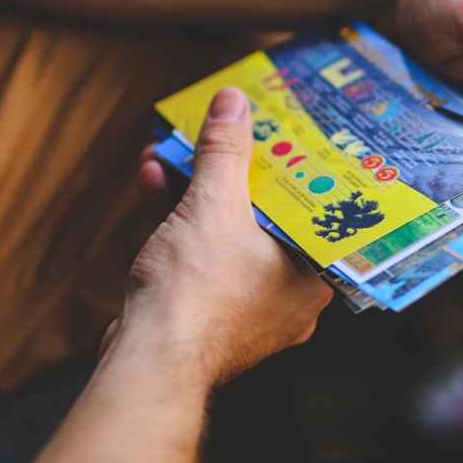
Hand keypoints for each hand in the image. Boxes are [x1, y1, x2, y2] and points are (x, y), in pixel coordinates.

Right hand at [110, 88, 332, 386]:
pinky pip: (203, 256)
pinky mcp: (209, 313)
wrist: (149, 360)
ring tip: (170, 151)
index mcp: (313, 273)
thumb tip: (232, 102)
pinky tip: (154, 183)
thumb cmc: (197, 292)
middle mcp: (289, 294)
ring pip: (227, 234)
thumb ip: (225, 150)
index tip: (277, 131)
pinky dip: (181, 222)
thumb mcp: (214, 203)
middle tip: (219, 135)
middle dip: (229, 171)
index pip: (312, 204)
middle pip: (264, 215)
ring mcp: (248, 307)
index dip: (291, 161)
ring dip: (195, 190)